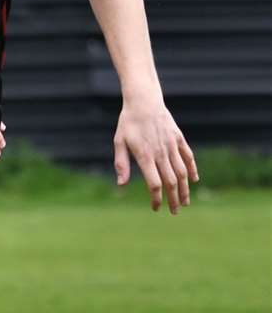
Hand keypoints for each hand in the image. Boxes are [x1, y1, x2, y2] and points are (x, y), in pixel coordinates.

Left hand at [113, 97, 197, 212]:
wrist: (144, 101)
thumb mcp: (119, 142)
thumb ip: (121, 164)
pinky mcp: (179, 138)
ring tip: (185, 202)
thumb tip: (121, 184)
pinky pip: (188, 157)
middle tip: (174, 211)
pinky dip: (192, 169)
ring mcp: (172, 145)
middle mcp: (161, 153)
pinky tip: (193, 180)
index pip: (154, 183)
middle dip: (173, 199)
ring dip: (185, 189)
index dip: (156, 198)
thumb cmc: (128, 123)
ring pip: (182, 172)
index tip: (156, 208)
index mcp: (145, 156)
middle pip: (171, 181)